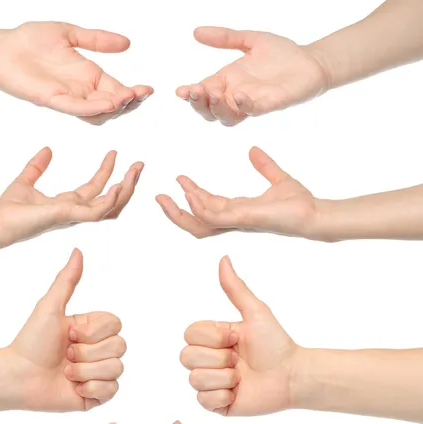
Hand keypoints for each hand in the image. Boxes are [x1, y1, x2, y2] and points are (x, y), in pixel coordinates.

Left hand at [0, 22, 152, 123]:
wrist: (1, 47)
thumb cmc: (30, 40)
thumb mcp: (70, 33)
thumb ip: (97, 40)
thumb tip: (126, 43)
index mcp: (88, 76)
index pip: (116, 89)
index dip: (132, 91)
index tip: (148, 89)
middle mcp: (81, 91)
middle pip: (111, 105)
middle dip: (128, 101)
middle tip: (141, 94)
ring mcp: (67, 98)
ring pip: (97, 112)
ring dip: (113, 107)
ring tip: (127, 98)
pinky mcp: (52, 100)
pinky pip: (75, 108)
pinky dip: (92, 108)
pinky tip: (105, 104)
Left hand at [0, 148, 142, 249]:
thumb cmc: (9, 209)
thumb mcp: (26, 179)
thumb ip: (37, 166)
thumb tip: (48, 149)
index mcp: (69, 203)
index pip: (96, 187)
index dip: (107, 170)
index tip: (114, 152)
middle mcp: (76, 211)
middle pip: (111, 199)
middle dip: (128, 182)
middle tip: (139, 164)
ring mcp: (75, 215)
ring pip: (111, 206)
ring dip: (126, 189)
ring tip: (134, 170)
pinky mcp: (68, 216)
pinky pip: (97, 211)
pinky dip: (111, 200)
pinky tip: (118, 185)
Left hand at [8, 249, 125, 411]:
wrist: (18, 376)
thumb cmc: (30, 341)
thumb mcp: (50, 307)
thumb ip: (67, 280)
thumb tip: (78, 251)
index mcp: (91, 329)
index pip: (116, 324)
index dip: (94, 331)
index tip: (69, 333)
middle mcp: (98, 350)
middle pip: (120, 346)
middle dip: (89, 352)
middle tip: (66, 355)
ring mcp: (98, 373)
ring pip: (117, 368)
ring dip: (86, 371)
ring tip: (66, 373)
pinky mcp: (96, 396)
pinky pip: (112, 390)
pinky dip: (90, 388)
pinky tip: (72, 387)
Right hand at [156, 147, 318, 238]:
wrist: (314, 213)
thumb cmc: (299, 202)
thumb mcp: (277, 177)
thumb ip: (264, 165)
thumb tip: (253, 150)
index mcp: (238, 210)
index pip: (207, 207)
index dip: (191, 195)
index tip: (180, 179)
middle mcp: (233, 219)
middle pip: (195, 222)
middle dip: (175, 212)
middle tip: (159, 197)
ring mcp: (237, 220)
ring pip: (198, 223)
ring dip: (180, 210)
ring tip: (165, 196)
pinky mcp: (244, 217)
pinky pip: (214, 216)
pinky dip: (199, 206)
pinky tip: (189, 193)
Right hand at [176, 27, 328, 125]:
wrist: (311, 60)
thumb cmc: (281, 53)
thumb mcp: (248, 40)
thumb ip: (224, 38)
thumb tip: (196, 32)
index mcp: (227, 82)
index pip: (203, 94)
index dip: (191, 94)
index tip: (181, 90)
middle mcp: (235, 96)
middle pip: (210, 111)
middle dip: (199, 104)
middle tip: (195, 92)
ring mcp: (251, 103)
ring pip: (227, 117)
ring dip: (217, 108)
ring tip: (213, 93)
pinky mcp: (269, 105)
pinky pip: (253, 111)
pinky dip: (244, 106)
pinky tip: (238, 96)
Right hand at [180, 256, 298, 415]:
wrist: (292, 376)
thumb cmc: (277, 343)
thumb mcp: (255, 313)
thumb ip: (235, 288)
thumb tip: (223, 258)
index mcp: (213, 338)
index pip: (189, 334)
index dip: (212, 338)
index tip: (236, 339)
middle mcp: (208, 359)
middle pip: (186, 357)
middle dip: (218, 359)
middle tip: (240, 360)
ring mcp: (211, 382)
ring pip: (194, 380)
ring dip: (224, 379)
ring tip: (242, 378)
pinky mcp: (216, 404)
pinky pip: (203, 401)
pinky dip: (223, 396)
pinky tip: (239, 392)